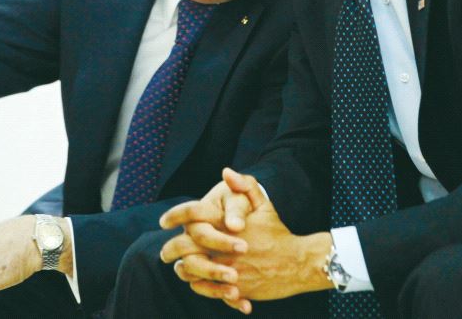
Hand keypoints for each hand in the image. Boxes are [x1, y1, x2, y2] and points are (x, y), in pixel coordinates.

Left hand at [161, 168, 330, 313]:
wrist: (298, 263)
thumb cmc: (278, 232)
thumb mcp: (264, 205)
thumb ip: (245, 186)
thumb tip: (225, 172)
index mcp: (228, 223)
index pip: (193, 215)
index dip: (175, 216)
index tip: (162, 221)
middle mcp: (225, 246)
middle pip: (185, 247)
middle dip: (170, 249)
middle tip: (165, 253)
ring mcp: (229, 269)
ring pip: (192, 271)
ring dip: (184, 270)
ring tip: (180, 267)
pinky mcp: (235, 288)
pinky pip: (207, 289)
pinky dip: (199, 287)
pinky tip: (198, 282)